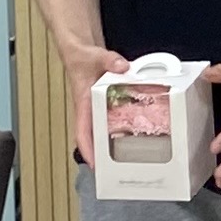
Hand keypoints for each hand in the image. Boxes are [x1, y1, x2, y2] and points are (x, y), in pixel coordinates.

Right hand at [64, 50, 126, 169]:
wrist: (79, 50)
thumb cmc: (81, 57)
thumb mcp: (95, 56)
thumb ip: (109, 60)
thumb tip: (121, 67)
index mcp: (84, 104)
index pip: (82, 133)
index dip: (88, 150)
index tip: (95, 165)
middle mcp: (91, 110)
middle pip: (96, 137)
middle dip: (105, 155)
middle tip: (120, 170)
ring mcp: (99, 107)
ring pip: (106, 129)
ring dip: (116, 143)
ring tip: (133, 157)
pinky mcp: (108, 102)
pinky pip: (116, 117)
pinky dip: (126, 124)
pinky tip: (141, 130)